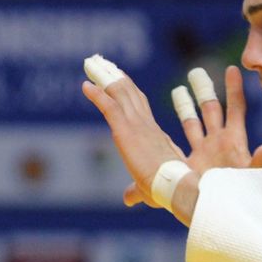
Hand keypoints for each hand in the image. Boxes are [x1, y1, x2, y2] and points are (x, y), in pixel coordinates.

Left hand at [82, 74, 185, 208]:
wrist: (176, 187)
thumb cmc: (167, 190)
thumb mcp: (147, 188)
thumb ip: (136, 190)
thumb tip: (128, 199)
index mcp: (153, 135)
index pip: (139, 107)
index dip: (129, 91)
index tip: (121, 79)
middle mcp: (146, 125)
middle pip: (130, 93)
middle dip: (116, 77)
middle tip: (103, 63)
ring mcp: (137, 125)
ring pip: (120, 94)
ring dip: (104, 78)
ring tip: (92, 63)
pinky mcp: (126, 130)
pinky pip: (109, 106)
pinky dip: (97, 95)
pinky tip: (85, 86)